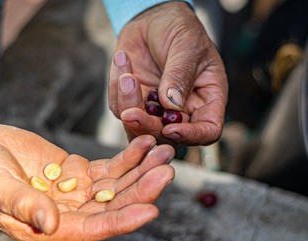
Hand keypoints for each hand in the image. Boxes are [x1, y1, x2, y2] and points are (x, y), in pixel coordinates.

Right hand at [0, 118, 174, 240]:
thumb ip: (24, 205)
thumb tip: (51, 224)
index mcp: (48, 227)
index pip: (94, 229)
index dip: (122, 220)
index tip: (152, 208)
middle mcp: (68, 213)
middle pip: (113, 205)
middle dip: (141, 189)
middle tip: (166, 169)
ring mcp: (75, 191)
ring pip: (116, 185)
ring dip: (141, 170)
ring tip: (163, 151)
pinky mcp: (77, 170)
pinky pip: (108, 167)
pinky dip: (127, 157)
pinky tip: (144, 144)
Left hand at [109, 2, 227, 145]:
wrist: (153, 19)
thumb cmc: (179, 29)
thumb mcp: (187, 46)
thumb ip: (180, 75)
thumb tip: (172, 105)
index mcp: (206, 99)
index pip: (207, 130)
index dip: (190, 136)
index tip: (170, 128)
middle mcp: (182, 110)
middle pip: (167, 138)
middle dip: (147, 127)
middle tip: (132, 113)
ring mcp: (155, 108)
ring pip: (138, 128)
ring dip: (128, 105)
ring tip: (127, 75)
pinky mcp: (133, 101)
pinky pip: (119, 107)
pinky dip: (117, 88)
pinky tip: (123, 62)